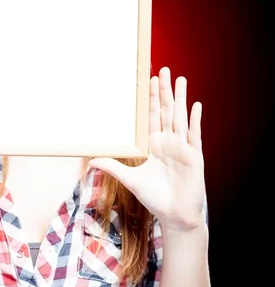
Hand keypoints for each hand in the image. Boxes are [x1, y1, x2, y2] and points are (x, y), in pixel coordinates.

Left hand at [88, 67, 205, 231]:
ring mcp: (182, 148)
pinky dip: (194, 121)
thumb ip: (113, 167)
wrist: (175, 216)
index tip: (147, 81)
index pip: (150, 116)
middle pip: (166, 111)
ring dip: (180, 99)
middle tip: (162, 70)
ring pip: (180, 118)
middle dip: (164, 91)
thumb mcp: (130, 179)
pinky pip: (194, 135)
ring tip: (180, 79)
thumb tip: (90, 159)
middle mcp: (168, 142)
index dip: (149, 99)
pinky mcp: (194, 156)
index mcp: (154, 145)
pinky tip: (196, 106)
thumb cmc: (154, 198)